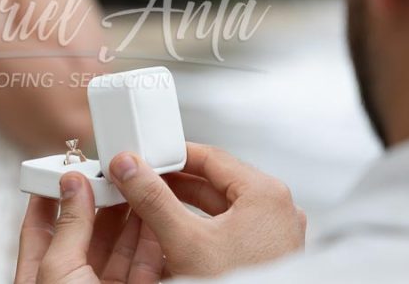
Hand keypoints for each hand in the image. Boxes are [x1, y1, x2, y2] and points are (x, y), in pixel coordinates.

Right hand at [15, 144, 306, 283]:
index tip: (147, 159)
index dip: (172, 155)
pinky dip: (202, 225)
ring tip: (155, 207)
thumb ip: (153, 200)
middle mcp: (277, 209)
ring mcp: (274, 232)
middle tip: (145, 182)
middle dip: (175, 182)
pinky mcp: (266, 253)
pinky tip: (180, 234)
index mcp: (266, 194)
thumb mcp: (186, 241)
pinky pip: (230, 227)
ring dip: (186, 204)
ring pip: (221, 205)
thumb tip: (131, 171)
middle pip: (215, 180)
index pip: (210, 156)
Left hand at [15, 174, 165, 283]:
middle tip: (114, 172)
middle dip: (102, 201)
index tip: (65, 169)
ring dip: (132, 216)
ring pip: (120, 248)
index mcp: (40, 277)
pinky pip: (147, 265)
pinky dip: (153, 241)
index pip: (39, 228)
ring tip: (141, 184)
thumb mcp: (60, 270)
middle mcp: (73, 283)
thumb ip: (69, 226)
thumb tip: (72, 183)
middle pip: (87, 234)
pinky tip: (158, 217)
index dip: (50, 196)